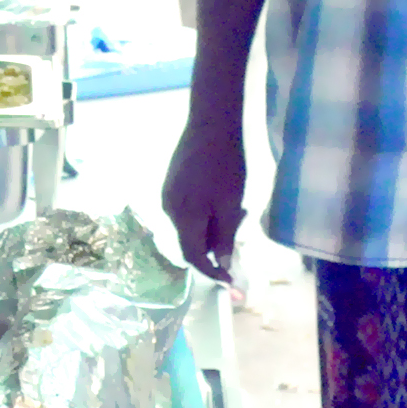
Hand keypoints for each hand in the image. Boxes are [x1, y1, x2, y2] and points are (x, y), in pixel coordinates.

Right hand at [162, 117, 247, 278]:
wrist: (211, 125)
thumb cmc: (225, 166)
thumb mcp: (230, 205)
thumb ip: (224, 237)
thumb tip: (222, 264)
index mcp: (183, 218)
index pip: (194, 257)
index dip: (212, 273)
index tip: (231, 282)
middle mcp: (168, 210)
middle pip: (190, 242)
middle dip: (214, 247)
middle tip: (239, 234)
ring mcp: (167, 195)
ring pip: (189, 225)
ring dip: (210, 228)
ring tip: (234, 210)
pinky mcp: (170, 184)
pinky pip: (186, 210)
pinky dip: (204, 214)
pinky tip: (220, 198)